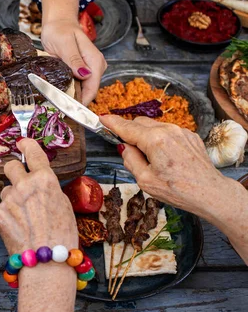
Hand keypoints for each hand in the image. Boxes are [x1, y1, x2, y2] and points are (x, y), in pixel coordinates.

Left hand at [0, 139, 77, 254]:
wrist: (47, 261)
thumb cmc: (61, 236)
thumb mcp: (63, 204)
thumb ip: (48, 188)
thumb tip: (40, 183)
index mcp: (45, 179)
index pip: (33, 152)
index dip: (26, 145)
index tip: (22, 142)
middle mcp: (25, 184)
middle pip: (10, 166)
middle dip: (14, 172)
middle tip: (20, 184)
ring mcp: (9, 198)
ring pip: (6, 191)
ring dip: (12, 200)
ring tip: (25, 219)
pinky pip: (0, 209)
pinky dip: (7, 217)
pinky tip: (17, 229)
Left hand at [41, 19, 106, 104]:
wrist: (59, 23)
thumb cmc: (60, 30)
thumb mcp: (64, 43)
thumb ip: (74, 59)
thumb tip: (85, 74)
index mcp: (95, 61)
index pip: (92, 89)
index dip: (81, 103)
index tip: (67, 112)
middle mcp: (96, 67)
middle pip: (88, 92)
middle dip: (74, 102)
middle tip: (56, 109)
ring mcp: (90, 70)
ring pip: (83, 90)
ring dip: (70, 98)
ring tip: (55, 103)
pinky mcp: (83, 72)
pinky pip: (78, 85)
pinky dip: (69, 90)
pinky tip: (58, 94)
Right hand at [100, 115, 226, 212]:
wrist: (210, 192)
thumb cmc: (178, 190)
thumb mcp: (145, 180)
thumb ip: (130, 159)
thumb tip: (124, 146)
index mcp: (155, 141)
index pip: (127, 128)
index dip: (112, 123)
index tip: (102, 118)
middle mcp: (169, 130)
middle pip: (140, 123)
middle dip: (129, 132)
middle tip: (126, 148)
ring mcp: (181, 131)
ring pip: (154, 126)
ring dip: (145, 136)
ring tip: (149, 159)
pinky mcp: (190, 136)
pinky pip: (168, 132)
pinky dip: (159, 139)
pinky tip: (164, 157)